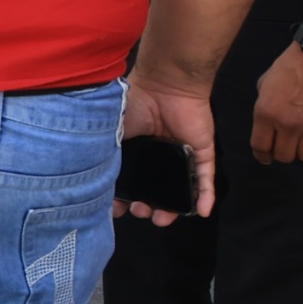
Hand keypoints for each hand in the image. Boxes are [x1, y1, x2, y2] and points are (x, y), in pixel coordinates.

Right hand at [116, 73, 215, 224]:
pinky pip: (205, 179)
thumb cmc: (134, 103)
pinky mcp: (202, 153)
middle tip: (140, 212)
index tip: (117, 210)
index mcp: (136, 147)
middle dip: (147, 205)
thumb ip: (108, 156)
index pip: (130, 178)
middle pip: (154, 188)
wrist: (165, 84)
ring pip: (179, 188)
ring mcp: (181, 154)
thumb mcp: (112, 133)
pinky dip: (204, 197)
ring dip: (172, 207)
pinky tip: (201, 213)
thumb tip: (98, 183)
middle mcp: (158, 154)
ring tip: (162, 219)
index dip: (123, 196)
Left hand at [252, 43, 302, 163]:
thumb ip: (265, 107)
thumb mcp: (265, 84)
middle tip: (287, 146)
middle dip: (283, 153)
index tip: (265, 157)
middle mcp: (289, 125)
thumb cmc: (289, 66)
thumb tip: (267, 124)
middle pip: (285, 156)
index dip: (262, 155)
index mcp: (266, 114)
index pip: (260, 147)